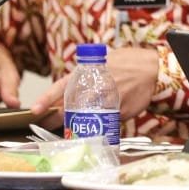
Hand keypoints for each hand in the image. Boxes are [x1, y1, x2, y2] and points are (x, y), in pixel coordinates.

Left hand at [30, 46, 160, 119]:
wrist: (154, 71)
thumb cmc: (130, 63)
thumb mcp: (105, 61)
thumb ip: (88, 74)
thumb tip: (72, 87)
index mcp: (90, 73)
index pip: (62, 87)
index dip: (46, 99)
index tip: (34, 110)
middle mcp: (96, 89)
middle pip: (69, 109)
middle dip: (55, 120)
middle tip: (46, 125)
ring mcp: (107, 103)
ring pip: (85, 119)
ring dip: (76, 125)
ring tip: (71, 128)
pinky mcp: (119, 114)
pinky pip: (104, 123)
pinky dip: (100, 124)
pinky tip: (98, 124)